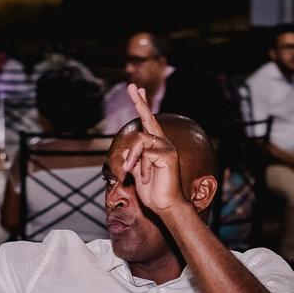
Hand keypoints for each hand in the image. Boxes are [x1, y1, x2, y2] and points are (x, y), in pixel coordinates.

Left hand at [120, 84, 184, 214]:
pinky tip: (145, 177)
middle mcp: (164, 143)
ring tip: (130, 171)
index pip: (148, 122)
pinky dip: (140, 165)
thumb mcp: (138, 174)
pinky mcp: (168, 155)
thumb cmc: (154, 193)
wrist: (166, 206)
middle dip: (139, 102)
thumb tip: (125, 151)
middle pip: (149, 118)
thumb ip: (133, 161)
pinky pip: (146, 152)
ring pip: (141, 139)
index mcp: (156, 146)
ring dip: (132, 157)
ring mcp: (167, 148)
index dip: (142, 105)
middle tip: (131, 86)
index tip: (137, 90)